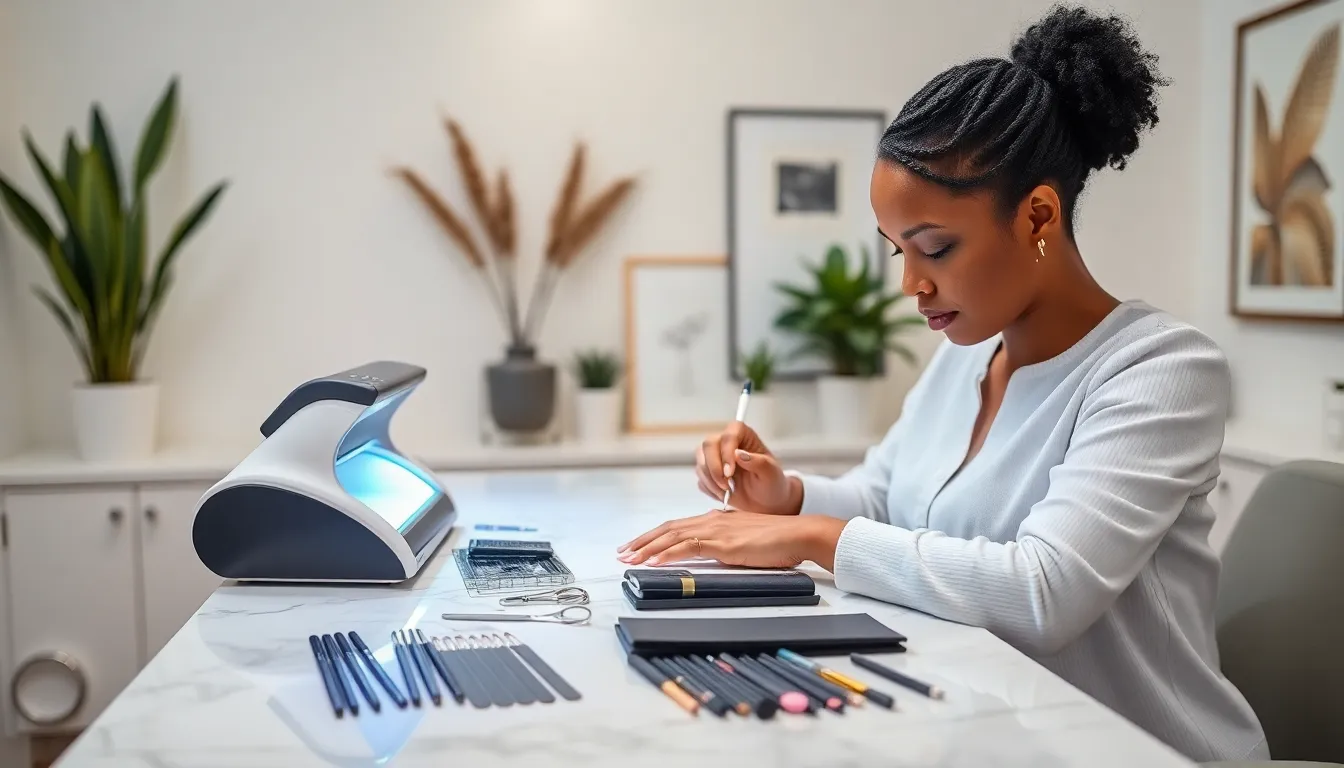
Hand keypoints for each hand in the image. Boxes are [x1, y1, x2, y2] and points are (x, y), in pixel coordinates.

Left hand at [616, 509, 847, 569]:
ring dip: (647, 548)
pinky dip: (666, 554)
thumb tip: (712, 553)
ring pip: (671, 536)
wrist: (799, 533)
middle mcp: (712, 520)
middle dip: (641, 541)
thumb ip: (727, 544)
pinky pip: (687, 547)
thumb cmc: (778, 540)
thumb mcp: (745, 541)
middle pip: (667, 528)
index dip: (654, 535)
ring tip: (629, 559)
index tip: (637, 545)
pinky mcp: (722, 544)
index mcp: (716, 519)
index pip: (677, 525)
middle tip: (622, 553)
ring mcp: (716, 530)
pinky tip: (653, 562)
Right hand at [696, 423, 800, 514]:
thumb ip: (758, 462)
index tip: (730, 473)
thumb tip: (738, 454)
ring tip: (727, 493)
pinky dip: (710, 489)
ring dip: (711, 481)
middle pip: (708, 445)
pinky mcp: (709, 473)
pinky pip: (700, 479)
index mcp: (743, 435)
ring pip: (700, 462)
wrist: (766, 502)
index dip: (726, 453)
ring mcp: (715, 457)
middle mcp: (726, 442)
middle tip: (726, 486)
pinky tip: (724, 495)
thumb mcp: (771, 473)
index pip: (729, 435)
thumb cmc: (772, 483)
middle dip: (714, 468)